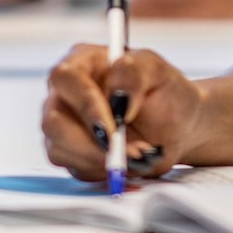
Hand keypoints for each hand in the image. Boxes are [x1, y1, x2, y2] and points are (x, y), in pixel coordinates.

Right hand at [43, 44, 202, 181]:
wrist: (179, 127)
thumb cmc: (166, 92)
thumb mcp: (158, 71)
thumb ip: (134, 73)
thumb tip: (118, 98)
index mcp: (82, 62)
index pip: (65, 79)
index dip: (85, 105)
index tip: (111, 128)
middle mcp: (66, 94)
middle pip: (53, 121)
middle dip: (91, 143)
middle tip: (127, 152)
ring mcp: (65, 125)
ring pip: (59, 149)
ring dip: (101, 159)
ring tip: (139, 154)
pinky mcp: (72, 154)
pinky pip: (75, 168)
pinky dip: (104, 171)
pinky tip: (129, 163)